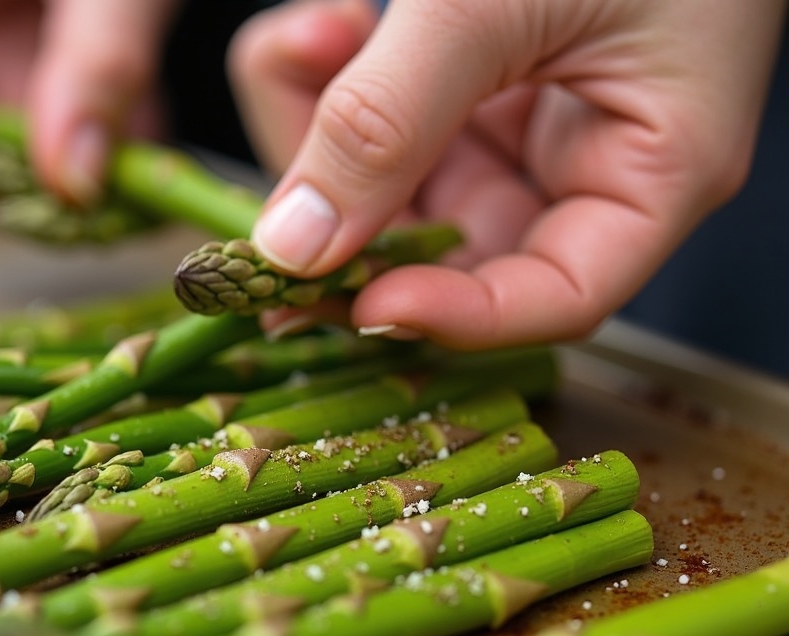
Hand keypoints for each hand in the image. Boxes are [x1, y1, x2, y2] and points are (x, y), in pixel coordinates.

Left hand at [230, 0, 785, 347]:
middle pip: (458, 250)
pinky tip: (318, 27)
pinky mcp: (462, 83)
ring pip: (400, 189)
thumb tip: (297, 247)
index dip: (463, 317)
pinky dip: (326, 81)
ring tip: (310, 41)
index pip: (563, 294)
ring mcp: (516, 121)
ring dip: (324, 135)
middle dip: (357, 226)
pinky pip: (381, 118)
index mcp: (654, 163)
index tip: (362, 304)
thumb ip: (394, 117)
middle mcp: (583, 159)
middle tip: (271, 224)